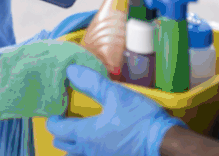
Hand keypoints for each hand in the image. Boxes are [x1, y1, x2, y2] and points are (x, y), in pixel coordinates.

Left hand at [46, 65, 180, 155]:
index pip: (57, 129)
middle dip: (61, 131)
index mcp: (86, 135)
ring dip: (73, 144)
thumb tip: (71, 71)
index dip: (53, 118)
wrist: (165, 142)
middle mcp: (89, 152)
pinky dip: (88, 150)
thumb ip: (91, 83)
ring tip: (81, 130)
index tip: (58, 108)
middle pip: (64, 144)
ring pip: (77, 155)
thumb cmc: (140, 119)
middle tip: (67, 117)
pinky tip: (99, 140)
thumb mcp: (116, 95)